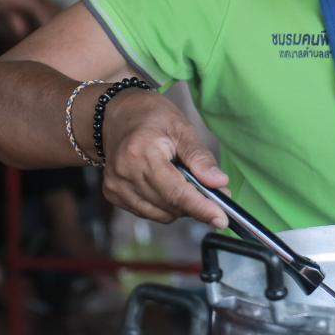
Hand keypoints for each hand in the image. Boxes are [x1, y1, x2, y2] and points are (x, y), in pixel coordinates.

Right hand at [98, 88, 229, 227]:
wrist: (115, 115)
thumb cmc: (151, 117)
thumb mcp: (182, 128)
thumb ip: (200, 158)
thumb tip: (219, 183)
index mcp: (142, 153)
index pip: (176, 192)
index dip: (200, 208)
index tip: (221, 219)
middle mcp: (125, 174)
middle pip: (170, 205)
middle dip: (196, 204)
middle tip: (212, 192)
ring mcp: (116, 187)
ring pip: (160, 214)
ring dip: (180, 206)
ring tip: (184, 180)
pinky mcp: (113, 195)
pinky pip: (148, 212)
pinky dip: (164, 205)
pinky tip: (166, 185)